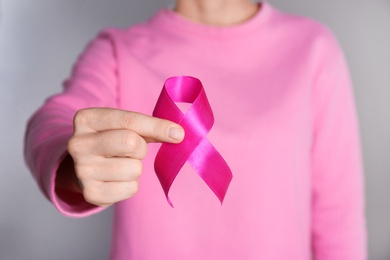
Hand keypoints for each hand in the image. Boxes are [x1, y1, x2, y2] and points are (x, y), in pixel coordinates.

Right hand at [64, 107, 183, 206]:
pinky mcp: (90, 193)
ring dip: (136, 167)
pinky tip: (117, 179)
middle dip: (141, 148)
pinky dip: (131, 184)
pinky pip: (131, 188)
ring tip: (121, 164)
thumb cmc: (110, 141)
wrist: (81, 167)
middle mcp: (78, 144)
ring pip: (134, 168)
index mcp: (86, 119)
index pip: (129, 121)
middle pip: (131, 143)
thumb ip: (149, 127)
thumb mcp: (123, 126)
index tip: (178, 133)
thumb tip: (178, 134)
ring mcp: (82, 170)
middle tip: (132, 150)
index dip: (157, 127)